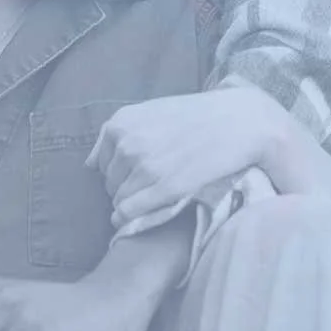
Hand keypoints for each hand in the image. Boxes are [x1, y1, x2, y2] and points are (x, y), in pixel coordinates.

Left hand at [86, 87, 287, 228]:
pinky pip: (129, 210)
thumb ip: (121, 132)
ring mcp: (144, 166)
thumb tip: (89, 163)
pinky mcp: (164, 187)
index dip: (117, 172)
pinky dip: (131, 217)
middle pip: (108, 182)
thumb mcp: (152, 112)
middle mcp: (127, 143)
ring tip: (152, 200)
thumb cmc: (200, 117)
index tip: (137, 174)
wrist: (241, 122)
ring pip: (118, 198)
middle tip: (148, 188)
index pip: (100, 162)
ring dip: (130, 204)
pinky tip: (142, 218)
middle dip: (123, 188)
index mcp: (122, 122)